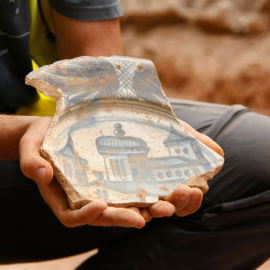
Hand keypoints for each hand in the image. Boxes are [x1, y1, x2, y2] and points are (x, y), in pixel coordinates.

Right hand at [19, 116, 144, 227]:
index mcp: (59, 196)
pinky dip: (138, 193)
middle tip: (140, 220)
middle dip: (120, 218)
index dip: (85, 215)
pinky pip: (122, 189)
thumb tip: (43, 174)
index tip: (101, 206)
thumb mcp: (29, 147)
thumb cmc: (38, 139)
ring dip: (136, 210)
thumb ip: (31, 162)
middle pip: (100, 215)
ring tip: (156, 209)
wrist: (51, 129)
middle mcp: (79, 197)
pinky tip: (154, 190)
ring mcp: (94, 188)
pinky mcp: (106, 177)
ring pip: (116, 206)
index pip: (71, 216)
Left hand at [137, 119, 223, 221]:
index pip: (188, 201)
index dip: (193, 200)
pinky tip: (138, 212)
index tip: (195, 190)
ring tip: (164, 207)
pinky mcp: (124, 192)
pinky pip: (129, 207)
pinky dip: (134, 214)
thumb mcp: (183, 134)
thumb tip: (218, 155)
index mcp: (176, 182)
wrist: (136, 120)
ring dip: (160, 211)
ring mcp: (142, 192)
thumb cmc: (162, 130)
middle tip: (184, 190)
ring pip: (152, 210)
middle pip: (172, 207)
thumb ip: (201, 143)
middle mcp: (160, 191)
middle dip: (180, 202)